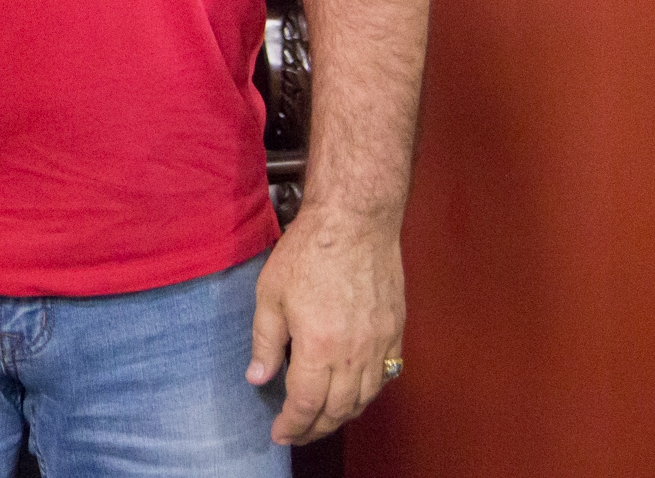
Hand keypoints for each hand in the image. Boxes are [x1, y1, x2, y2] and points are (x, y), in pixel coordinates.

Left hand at [248, 205, 406, 444]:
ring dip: (342, 416)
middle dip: (315, 428)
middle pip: (338, 410)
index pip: (307, 404)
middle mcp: (355, 354)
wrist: (355, 222)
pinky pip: (386, 377)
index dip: (292, 425)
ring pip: (365, 398)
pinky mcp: (395, 332)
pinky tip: (353, 393)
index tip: (279, 433)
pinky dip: (367, 394)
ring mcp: (380, 345)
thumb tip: (259, 377)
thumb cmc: (309, 251)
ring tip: (322, 419)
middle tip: (297, 432)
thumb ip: (266, 342)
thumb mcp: (270, 294)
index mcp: (320, 347)